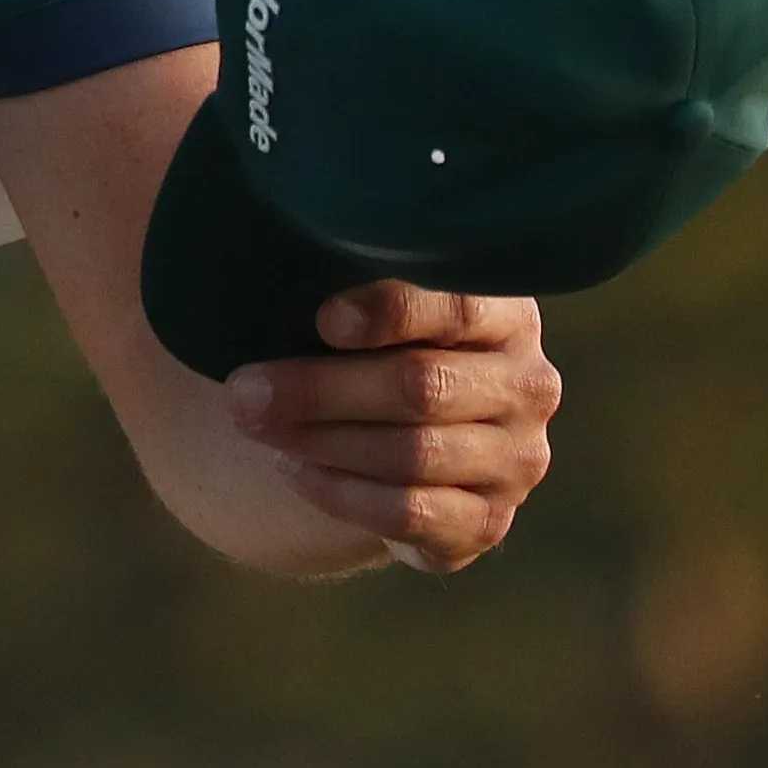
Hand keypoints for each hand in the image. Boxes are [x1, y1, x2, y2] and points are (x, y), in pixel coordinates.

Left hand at [223, 285, 561, 571]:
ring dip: (320, 442)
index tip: (320, 318)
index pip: (455, 306)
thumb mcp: (354, 302)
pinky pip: (411, 514)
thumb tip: (243, 247)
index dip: (386, 312)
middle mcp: (526, 383)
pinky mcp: (488, 521)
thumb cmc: (362, 350)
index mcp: (501, 312)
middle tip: (241, 389)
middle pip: (420, 387)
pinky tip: (294, 470)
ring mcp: (515, 458)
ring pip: (412, 455)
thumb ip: (327, 275)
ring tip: (256, 425)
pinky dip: (341, 494)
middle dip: (318, 389)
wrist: (397, 441)